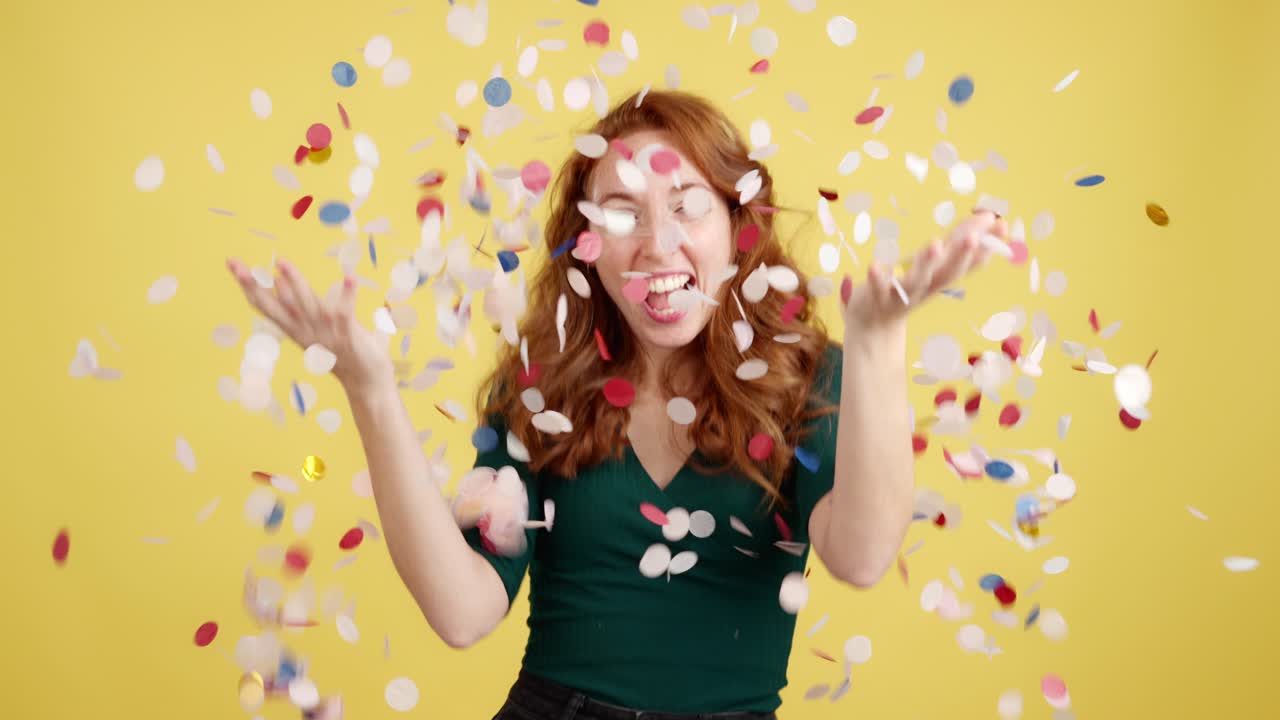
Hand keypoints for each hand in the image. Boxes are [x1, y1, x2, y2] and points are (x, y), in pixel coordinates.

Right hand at [226, 257, 392, 392]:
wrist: (365, 381)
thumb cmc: (340, 350)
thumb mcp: (313, 329)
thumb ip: (298, 308)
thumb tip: (278, 281)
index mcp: (295, 330)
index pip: (265, 306)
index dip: (248, 286)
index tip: (232, 264)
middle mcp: (306, 331)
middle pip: (276, 306)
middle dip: (254, 285)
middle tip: (236, 264)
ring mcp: (326, 333)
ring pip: (306, 305)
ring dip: (294, 283)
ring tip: (282, 262)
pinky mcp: (348, 334)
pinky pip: (344, 311)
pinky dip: (347, 294)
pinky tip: (349, 275)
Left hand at [842, 209, 1007, 337]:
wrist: (873, 326)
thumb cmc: (906, 287)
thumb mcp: (934, 264)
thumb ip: (957, 241)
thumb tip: (988, 216)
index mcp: (941, 278)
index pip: (967, 262)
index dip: (985, 245)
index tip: (1002, 225)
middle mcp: (926, 288)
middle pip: (947, 273)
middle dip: (961, 255)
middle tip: (975, 237)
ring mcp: (902, 295)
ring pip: (917, 280)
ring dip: (926, 263)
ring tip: (935, 244)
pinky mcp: (877, 298)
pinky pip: (877, 289)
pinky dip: (877, 278)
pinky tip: (875, 265)